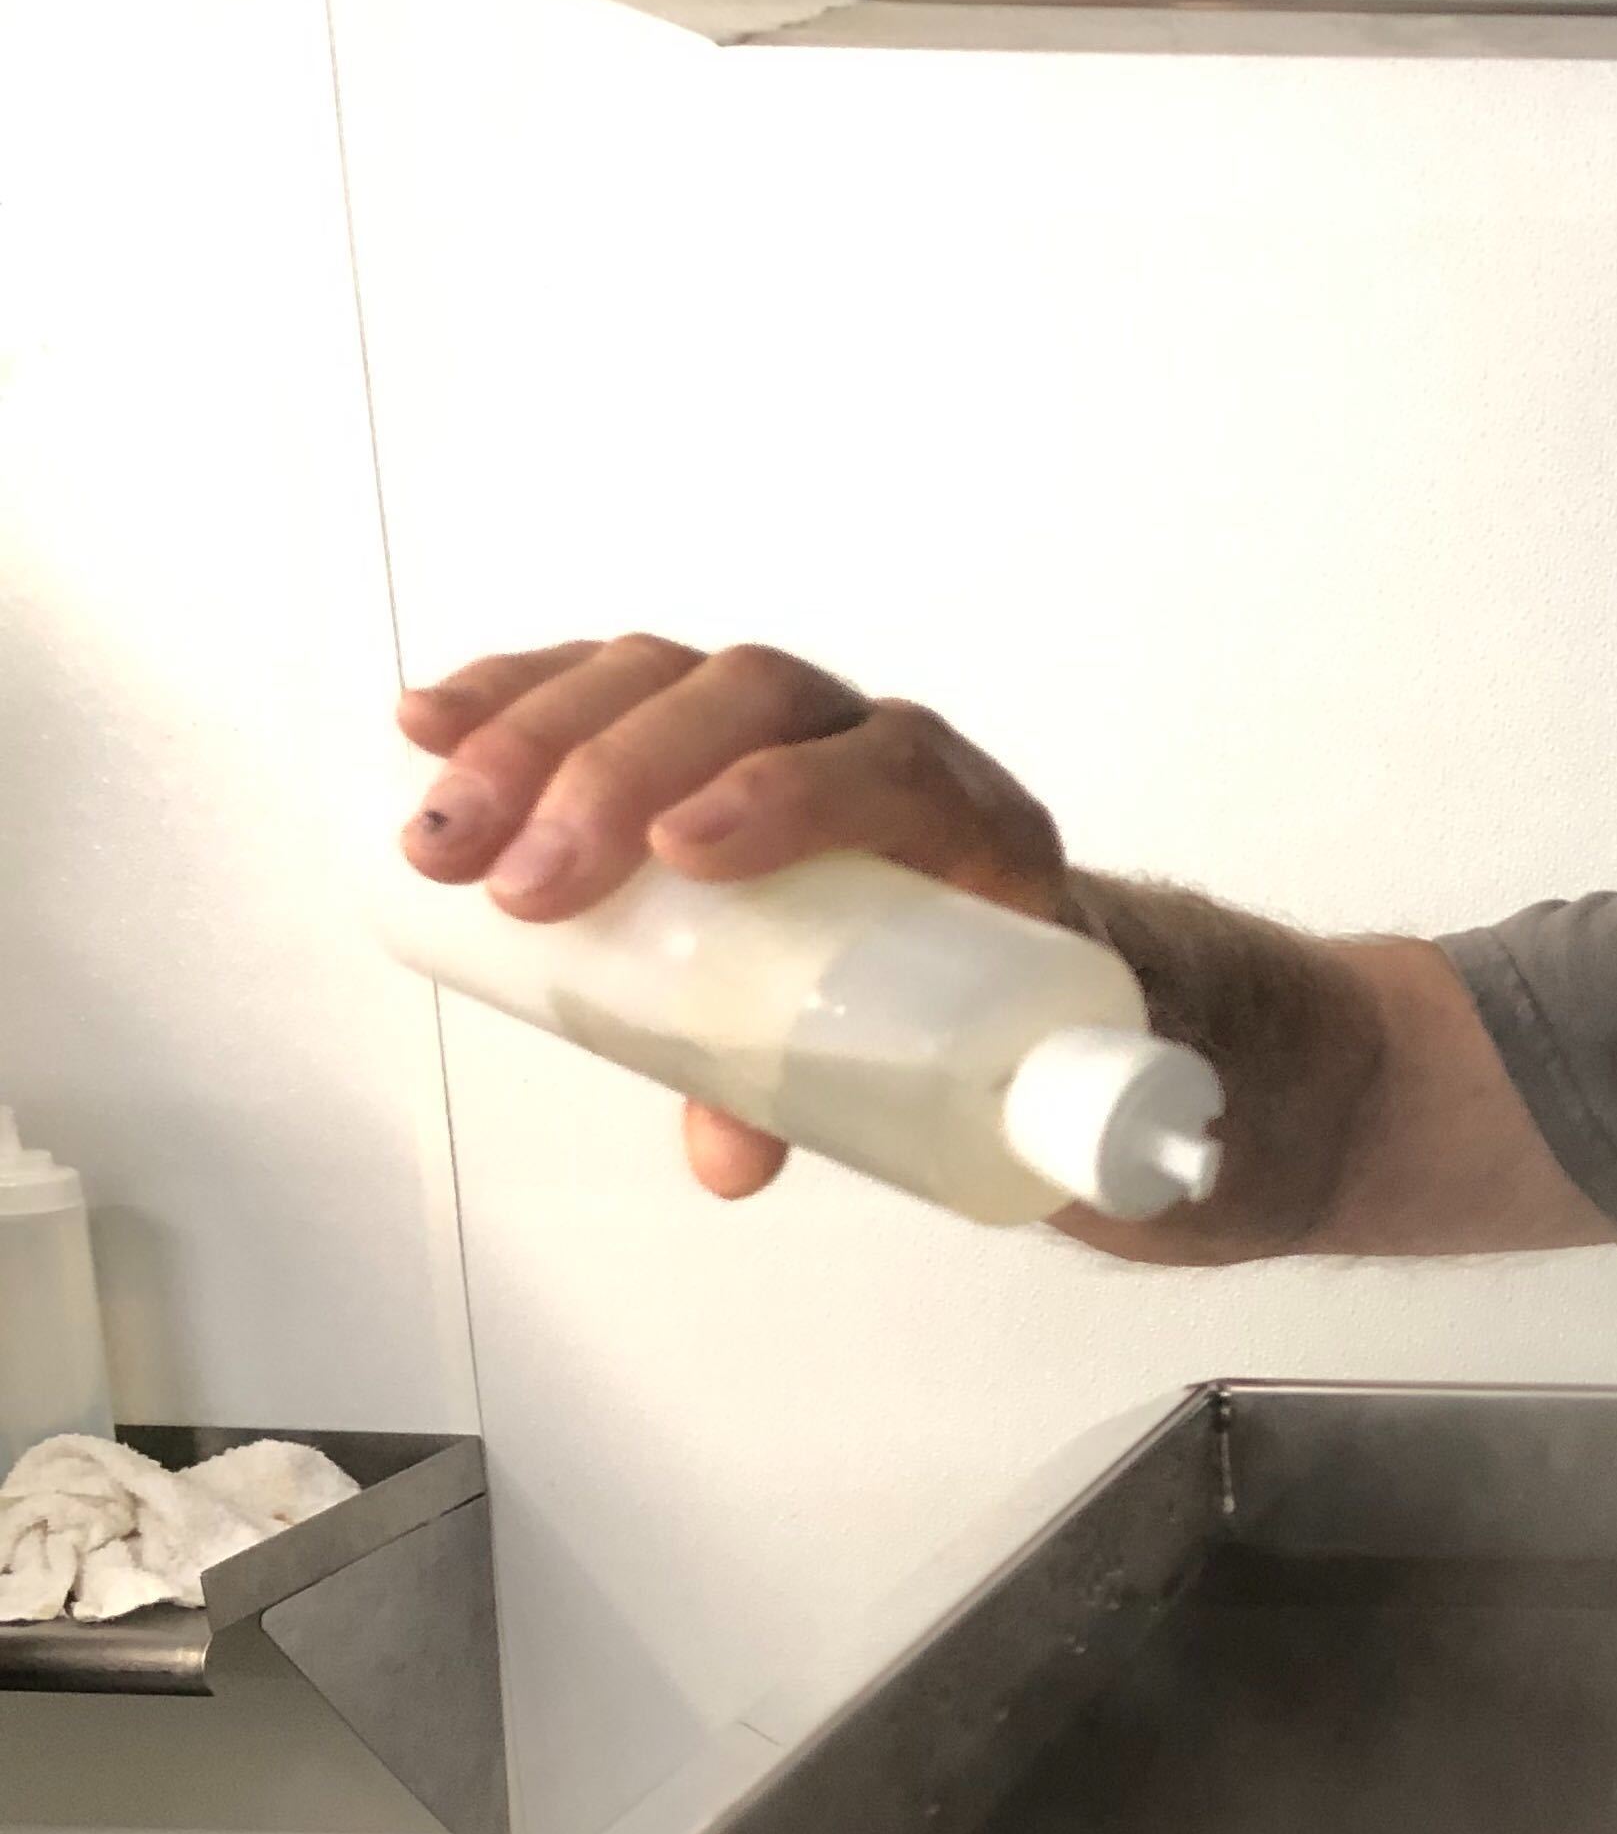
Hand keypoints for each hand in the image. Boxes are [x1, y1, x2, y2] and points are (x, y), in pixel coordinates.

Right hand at [394, 636, 1068, 1199]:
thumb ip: (813, 1093)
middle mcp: (870, 735)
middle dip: (617, 778)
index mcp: (964, 820)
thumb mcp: (902, 1051)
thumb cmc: (937, 996)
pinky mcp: (693, 702)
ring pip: (660, 674)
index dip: (787, 793)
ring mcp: (778, 707)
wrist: (972, 939)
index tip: (681, 855)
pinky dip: (510, 693)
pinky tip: (427, 728)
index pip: (890, 767)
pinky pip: (602, 673)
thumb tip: (726, 1160)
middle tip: (525, 884)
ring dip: (533, 737)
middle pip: (749, 699)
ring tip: (445, 830)